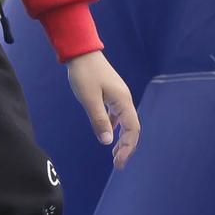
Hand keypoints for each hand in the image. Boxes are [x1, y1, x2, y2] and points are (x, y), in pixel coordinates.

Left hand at [66, 51, 139, 168]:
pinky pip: (117, 114)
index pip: (132, 130)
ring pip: (125, 122)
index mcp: (123, 101)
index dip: (128, 147)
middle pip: (131, 128)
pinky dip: (114, 126)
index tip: (118, 162)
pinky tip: (108, 133)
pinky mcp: (111, 93)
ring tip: (114, 153)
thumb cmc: (84, 74)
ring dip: (121, 138)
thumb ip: (99, 120)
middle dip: (126, 146)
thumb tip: (107, 141)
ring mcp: (118, 96)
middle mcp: (124, 99)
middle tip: (117, 163)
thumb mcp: (89, 99)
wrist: (81, 51)